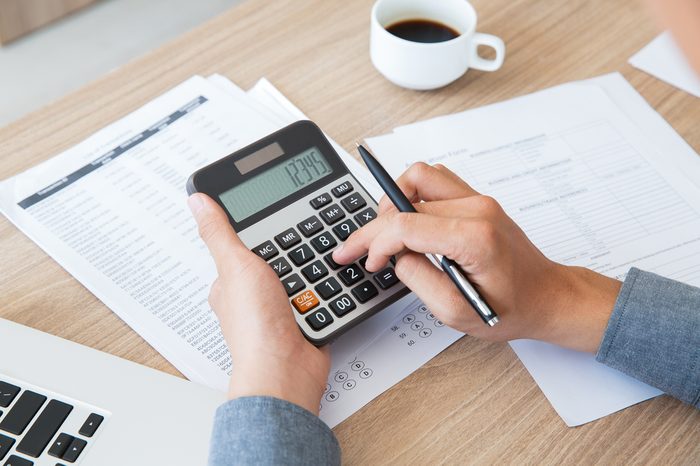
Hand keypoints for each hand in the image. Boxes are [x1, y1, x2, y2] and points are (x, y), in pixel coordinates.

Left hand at [188, 193, 329, 413]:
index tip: (274, 221)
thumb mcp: (236, 266)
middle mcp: (251, 298)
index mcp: (228, 284)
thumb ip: (220, 233)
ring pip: (298, 275)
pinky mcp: (301, 320)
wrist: (287, 369)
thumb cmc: (255, 328)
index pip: (242, 246)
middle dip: (290, 252)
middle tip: (299, 246)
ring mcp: (277, 310)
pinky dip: (323, 290)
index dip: (259, 233)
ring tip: (313, 267)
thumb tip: (198, 201)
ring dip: (309, 271)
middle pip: (275, 259)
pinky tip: (324, 286)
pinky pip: (317, 295)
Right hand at [333, 163, 621, 351]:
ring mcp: (478, 199)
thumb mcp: (456, 312)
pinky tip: (408, 223)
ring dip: (395, 201)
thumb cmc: (511, 308)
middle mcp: (477, 209)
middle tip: (356, 247)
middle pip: (405, 199)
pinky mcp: (477, 199)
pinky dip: (413, 196)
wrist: (547, 296)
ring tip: (385, 233)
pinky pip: (435, 181)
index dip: (375, 243)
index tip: (365, 260)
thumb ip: (418, 280)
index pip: (405, 225)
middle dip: (374, 226)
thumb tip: (395, 255)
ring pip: (419, 176)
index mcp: (474, 238)